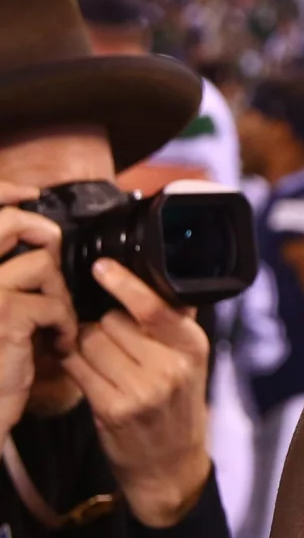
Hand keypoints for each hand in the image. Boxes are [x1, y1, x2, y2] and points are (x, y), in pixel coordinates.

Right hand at [0, 182, 78, 440]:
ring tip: (55, 323)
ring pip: (40, 264)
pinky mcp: (2, 314)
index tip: (30, 193)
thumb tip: (36, 233)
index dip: (3, 191)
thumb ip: (6, 271)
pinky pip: (53, 302)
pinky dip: (64, 323)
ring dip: (59, 293)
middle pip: (11, 224)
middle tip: (54, 268)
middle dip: (45, 237)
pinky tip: (57, 345)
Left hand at [59, 259, 211, 527]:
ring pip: (91, 341)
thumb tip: (158, 277)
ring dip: (86, 344)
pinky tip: (86, 370)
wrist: (171, 465)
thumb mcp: (191, 362)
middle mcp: (170, 368)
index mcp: (193, 347)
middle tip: (111, 339)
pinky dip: (75, 363)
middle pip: (113, 321)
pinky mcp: (112, 410)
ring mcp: (141, 391)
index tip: (103, 266)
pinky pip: (79, 368)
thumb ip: (176, 323)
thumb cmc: (177, 407)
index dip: (126, 284)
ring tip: (101, 358)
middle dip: (104, 323)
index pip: (156, 307)